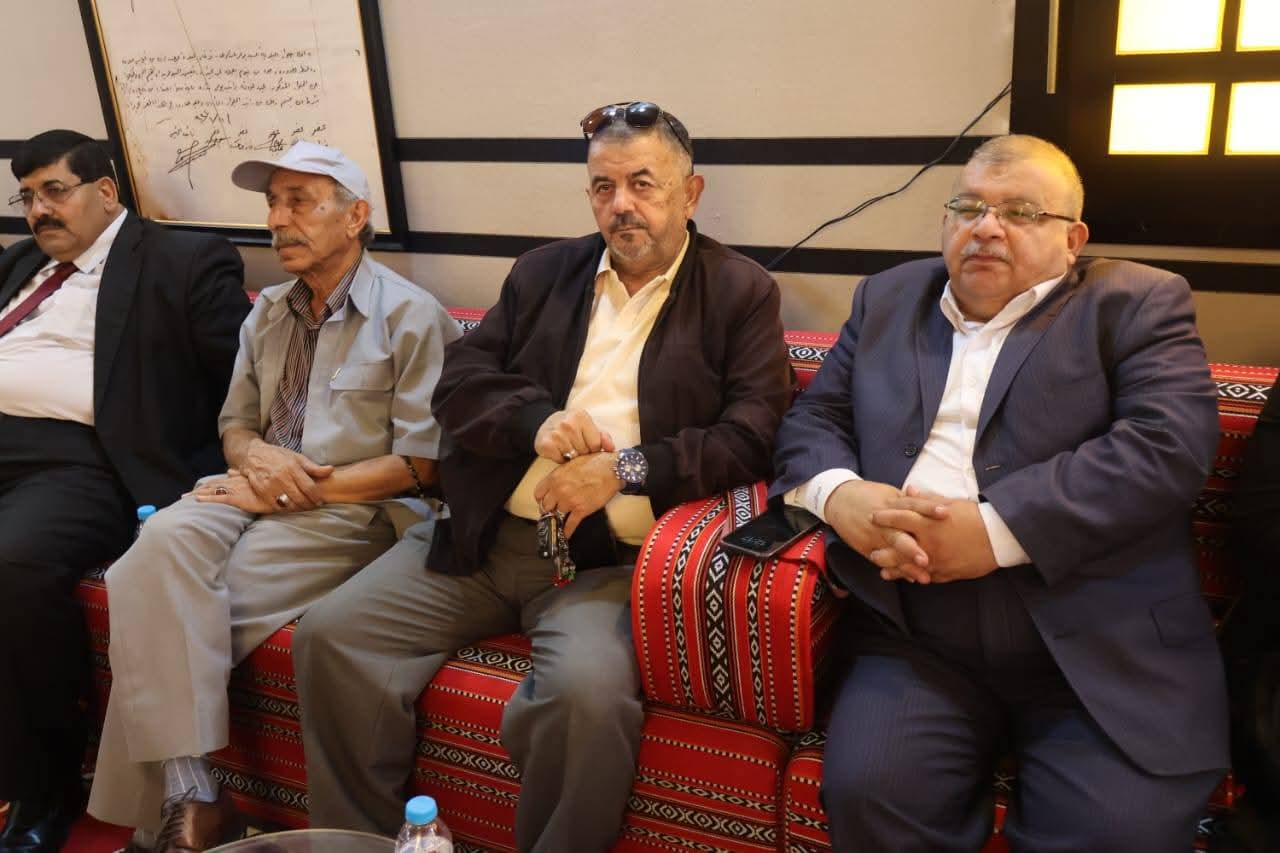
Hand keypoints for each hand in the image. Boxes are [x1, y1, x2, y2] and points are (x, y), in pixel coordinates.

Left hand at [191, 474, 276, 513]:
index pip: (218, 483)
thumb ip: (241, 474)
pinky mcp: (238, 498)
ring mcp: (235, 490)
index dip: (205, 486)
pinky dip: (208, 499)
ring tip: (185, 498)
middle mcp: (234, 483)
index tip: (194, 491)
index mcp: (237, 480)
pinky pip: (220, 498)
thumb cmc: (270, 486)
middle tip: (183, 497)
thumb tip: (229, 470)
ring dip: (198, 494)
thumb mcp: (254, 478)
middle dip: (197, 491)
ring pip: (212, 491)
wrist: (281, 488)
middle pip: (211, 486)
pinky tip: (198, 500)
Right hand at [240, 438, 333, 509]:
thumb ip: (314, 467)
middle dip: (309, 505)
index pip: (309, 487)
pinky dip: (284, 509)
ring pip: (288, 504)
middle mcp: (281, 477)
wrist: (253, 454)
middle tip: (313, 506)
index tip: (320, 501)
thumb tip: (331, 470)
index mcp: (292, 467)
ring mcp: (270, 485)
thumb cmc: (278, 456)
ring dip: (298, 509)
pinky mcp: (261, 491)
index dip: (316, 497)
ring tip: (303, 507)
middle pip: (299, 498)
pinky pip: (276, 506)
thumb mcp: (297, 457)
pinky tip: (289, 507)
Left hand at [533, 452, 621, 537]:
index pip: (538, 493)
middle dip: (548, 510)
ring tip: (557, 523)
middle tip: (551, 512)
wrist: (612, 469)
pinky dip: (567, 531)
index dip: (541, 499)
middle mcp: (559, 490)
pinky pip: (570, 524)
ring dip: (557, 520)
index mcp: (555, 477)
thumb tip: (557, 482)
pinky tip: (564, 536)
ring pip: (556, 516)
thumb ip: (561, 475)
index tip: (544, 501)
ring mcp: (569, 501)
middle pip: (545, 507)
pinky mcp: (581, 510)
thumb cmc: (594, 462)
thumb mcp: (572, 463)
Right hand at [534, 409, 615, 461]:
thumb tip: (611, 448)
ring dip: (572, 458)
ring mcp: (555, 434)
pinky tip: (559, 451)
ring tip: (568, 449)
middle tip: (576, 447)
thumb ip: (603, 436)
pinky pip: (560, 461)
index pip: (596, 444)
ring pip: (573, 458)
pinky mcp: (546, 444)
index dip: (593, 449)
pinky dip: (560, 460)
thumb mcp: (588, 426)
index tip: (588, 445)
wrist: (545, 423)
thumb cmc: (571, 426)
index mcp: (581, 417)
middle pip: (584, 451)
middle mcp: (567, 424)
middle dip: (583, 453)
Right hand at [824, 480, 942, 583]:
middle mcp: (883, 521)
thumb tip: (935, 502)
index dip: (929, 508)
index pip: (912, 504)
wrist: (838, 499)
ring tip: (924, 577)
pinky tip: (910, 578)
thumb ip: (910, 500)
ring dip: (908, 565)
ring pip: (892, 552)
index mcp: (891, 503)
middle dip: (914, 547)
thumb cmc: (868, 495)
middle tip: (929, 559)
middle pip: (900, 533)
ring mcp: (874, 535)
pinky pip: (882, 560)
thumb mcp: (889, 493)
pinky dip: (895, 569)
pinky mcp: (866, 546)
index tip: (946, 513)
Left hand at [870, 486, 998, 582]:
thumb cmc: (975, 517)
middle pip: (897, 548)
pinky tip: (907, 579)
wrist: (999, 537)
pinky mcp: (946, 573)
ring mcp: (936, 561)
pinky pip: (925, 577)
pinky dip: (914, 577)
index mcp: (929, 523)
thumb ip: (926, 500)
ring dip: (893, 569)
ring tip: (882, 569)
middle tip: (871, 550)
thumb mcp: (950, 503)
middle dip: (882, 550)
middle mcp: (929, 544)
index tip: (873, 517)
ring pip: (908, 567)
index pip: (900, 518)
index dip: (884, 517)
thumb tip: (908, 490)